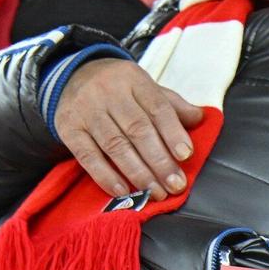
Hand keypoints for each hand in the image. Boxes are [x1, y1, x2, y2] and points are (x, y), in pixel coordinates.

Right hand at [53, 58, 203, 200]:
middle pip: (137, 129)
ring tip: (155, 193)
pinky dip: (105, 176)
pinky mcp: (69, 129)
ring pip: (115, 145)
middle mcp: (108, 93)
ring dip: (138, 173)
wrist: (72, 76)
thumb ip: (172, 104)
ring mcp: (86, 111)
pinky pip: (88, 156)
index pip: (157, 107)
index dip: (172, 132)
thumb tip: (200, 119)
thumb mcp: (145, 87)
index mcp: (133, 80)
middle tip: (175, 184)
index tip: (186, 155)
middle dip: (159, 160)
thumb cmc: (118, 88)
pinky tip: (123, 191)